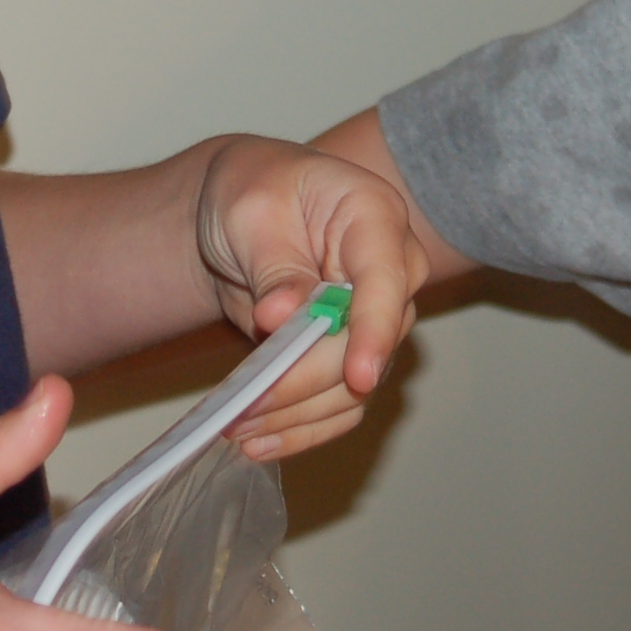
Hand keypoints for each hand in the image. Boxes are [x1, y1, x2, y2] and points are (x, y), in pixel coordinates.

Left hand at [191, 135, 428, 460]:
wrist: (242, 210)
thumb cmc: (254, 189)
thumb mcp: (252, 209)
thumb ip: (274, 263)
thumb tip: (283, 315)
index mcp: (375, 217)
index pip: (387, 280)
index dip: (374, 331)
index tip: (358, 376)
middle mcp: (391, 273)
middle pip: (370, 344)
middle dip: (308, 380)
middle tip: (249, 402)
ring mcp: (375, 319)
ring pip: (356, 387)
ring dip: (299, 414)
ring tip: (240, 427)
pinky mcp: (350, 355)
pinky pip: (340, 405)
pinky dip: (302, 428)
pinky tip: (259, 441)